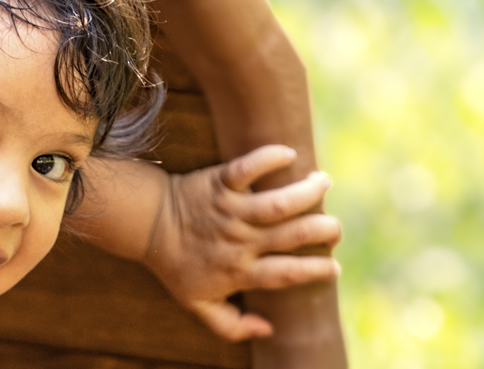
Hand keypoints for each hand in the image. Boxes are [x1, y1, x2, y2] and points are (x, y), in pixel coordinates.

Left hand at [145, 145, 341, 341]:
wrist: (149, 226)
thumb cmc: (177, 265)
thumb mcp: (198, 304)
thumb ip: (231, 325)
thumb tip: (268, 330)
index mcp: (239, 271)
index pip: (286, 274)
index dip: (315, 271)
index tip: (334, 268)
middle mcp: (239, 241)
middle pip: (293, 235)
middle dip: (324, 231)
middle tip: (334, 229)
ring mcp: (230, 210)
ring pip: (278, 203)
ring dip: (307, 192)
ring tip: (324, 183)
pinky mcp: (220, 183)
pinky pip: (247, 168)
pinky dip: (268, 158)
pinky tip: (288, 154)